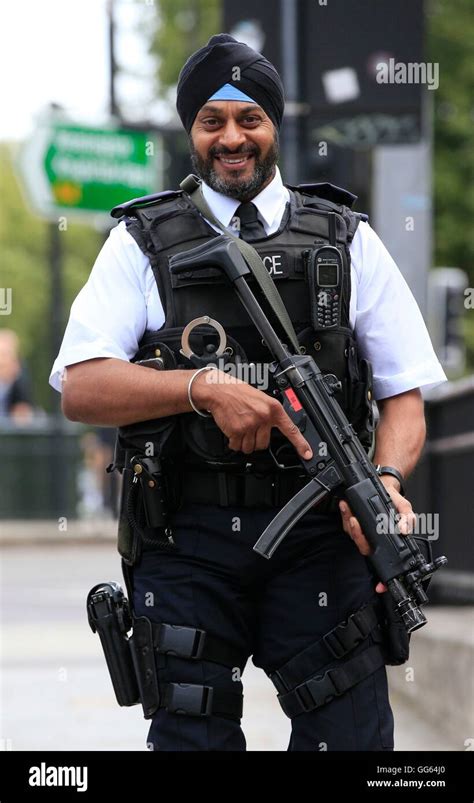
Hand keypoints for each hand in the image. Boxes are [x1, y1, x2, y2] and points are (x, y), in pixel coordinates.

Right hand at [192, 368, 312, 460]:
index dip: (300, 444)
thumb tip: (274, 430)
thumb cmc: (238, 393)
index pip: (291, 429)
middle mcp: (264, 417)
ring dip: (244, 442)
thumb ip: (269, 414)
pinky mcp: (237, 430)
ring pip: (250, 447)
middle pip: (264, 444)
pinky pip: (237, 446)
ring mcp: (250, 424)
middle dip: (255, 440)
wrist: (219, 390)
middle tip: (249, 428)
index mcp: (273, 408)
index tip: (307, 454)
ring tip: (240, 428)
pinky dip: (233, 442)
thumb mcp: (261, 399)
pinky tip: (232, 430)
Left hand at [338, 476, 416, 592]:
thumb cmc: (395, 503)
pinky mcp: (354, 522)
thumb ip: (408, 519)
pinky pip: (347, 523)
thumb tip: (405, 530)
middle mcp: (374, 541)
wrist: (386, 488)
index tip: (380, 586)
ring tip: (349, 510)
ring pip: (353, 535)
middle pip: (364, 548)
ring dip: (349, 522)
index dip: (382, 580)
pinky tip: (346, 505)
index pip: (384, 564)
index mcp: (387, 542)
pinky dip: (345, 514)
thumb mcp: (405, 509)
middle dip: (358, 536)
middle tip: (356, 522)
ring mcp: (363, 532)